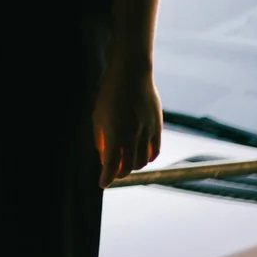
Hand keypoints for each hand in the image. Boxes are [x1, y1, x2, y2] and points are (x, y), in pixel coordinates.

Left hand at [93, 57, 162, 185]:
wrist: (132, 73)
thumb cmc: (109, 93)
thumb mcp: (98, 115)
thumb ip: (100, 138)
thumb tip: (104, 158)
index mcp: (114, 131)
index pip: (111, 164)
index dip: (106, 177)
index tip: (102, 184)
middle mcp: (132, 134)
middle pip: (128, 166)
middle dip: (119, 172)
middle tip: (113, 172)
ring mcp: (147, 130)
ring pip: (142, 161)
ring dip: (132, 166)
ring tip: (125, 163)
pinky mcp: (158, 126)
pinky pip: (155, 151)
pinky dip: (147, 158)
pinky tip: (140, 156)